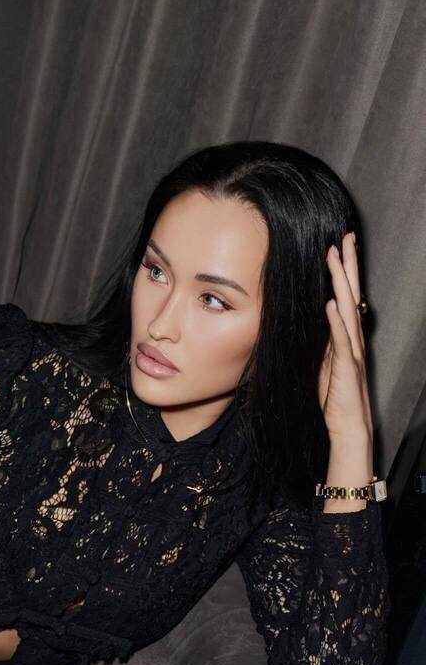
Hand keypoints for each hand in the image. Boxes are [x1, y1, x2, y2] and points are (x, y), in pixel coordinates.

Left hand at [318, 232, 373, 442]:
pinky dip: (336, 322)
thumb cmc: (335, 396)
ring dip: (341, 284)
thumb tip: (313, 319)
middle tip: (344, 238)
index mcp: (346, 336)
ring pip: (348, 309)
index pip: (345, 296)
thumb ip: (322, 340)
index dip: (343, 271)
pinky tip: (331, 305)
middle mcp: (352, 338)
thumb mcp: (323, 361)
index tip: (338, 245)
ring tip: (335, 259)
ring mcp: (351, 351)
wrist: (348, 426)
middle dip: (348, 266)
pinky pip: (341, 341)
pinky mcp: (347, 367)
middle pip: (351, 295)